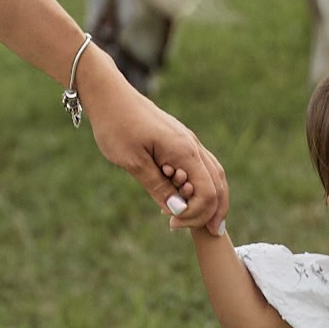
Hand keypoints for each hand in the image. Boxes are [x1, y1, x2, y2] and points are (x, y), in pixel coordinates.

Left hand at [83, 63, 228, 230]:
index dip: (196, 213)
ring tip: (204, 220)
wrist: (110, 95)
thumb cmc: (117, 126)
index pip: (207, 192)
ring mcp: (188, 141)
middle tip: (210, 232)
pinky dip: (200, 185)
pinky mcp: (179, 140)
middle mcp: (192, 145)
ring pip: (213, 174)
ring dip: (211, 198)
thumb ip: (157, 186)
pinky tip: (186, 196)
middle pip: (218, 184)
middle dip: (214, 210)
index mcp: (184, 151)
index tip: (171, 223)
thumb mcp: (132, 161)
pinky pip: (201, 166)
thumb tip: (178, 210)